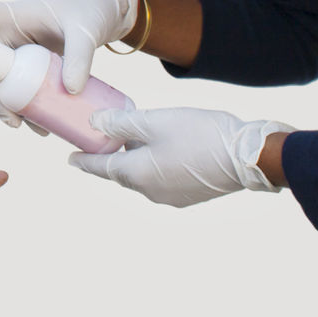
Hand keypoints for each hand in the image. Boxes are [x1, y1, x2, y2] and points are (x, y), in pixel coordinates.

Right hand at [0, 0, 138, 126]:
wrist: (103, 13)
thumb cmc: (89, 11)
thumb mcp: (86, 32)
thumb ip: (79, 58)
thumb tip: (71, 91)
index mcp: (13, 16)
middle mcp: (9, 35)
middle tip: (14, 124)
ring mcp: (19, 52)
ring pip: (4, 85)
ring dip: (14, 110)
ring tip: (39, 130)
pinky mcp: (32, 66)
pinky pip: (22, 90)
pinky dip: (30, 109)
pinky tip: (45, 126)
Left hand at [68, 107, 293, 207]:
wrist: (247, 156)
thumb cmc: (199, 134)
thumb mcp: (154, 121)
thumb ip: (121, 123)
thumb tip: (95, 124)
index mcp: (137, 175)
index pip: (101, 168)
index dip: (85, 160)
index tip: (70, 158)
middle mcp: (151, 191)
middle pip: (122, 173)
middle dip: (110, 157)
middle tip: (100, 142)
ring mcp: (172, 196)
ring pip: (143, 176)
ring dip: (134, 160)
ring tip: (131, 140)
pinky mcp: (191, 194)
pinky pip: (162, 179)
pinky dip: (154, 165)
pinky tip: (161, 148)